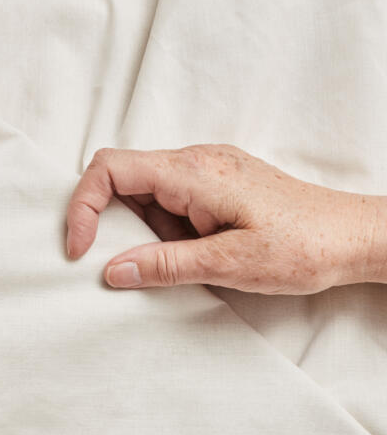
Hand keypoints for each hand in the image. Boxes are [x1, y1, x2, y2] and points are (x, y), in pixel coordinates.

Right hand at [66, 144, 386, 293]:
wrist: (353, 237)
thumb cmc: (304, 246)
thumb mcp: (230, 263)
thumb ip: (167, 265)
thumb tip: (112, 271)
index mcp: (194, 173)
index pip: (111, 168)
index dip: (83, 205)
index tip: (79, 249)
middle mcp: (195, 163)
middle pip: (120, 178)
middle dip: (105, 223)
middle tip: (109, 264)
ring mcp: (204, 174)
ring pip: (141, 193)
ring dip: (135, 232)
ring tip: (163, 265)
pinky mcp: (212, 189)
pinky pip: (165, 203)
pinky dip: (157, 232)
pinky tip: (180, 257)